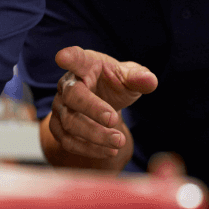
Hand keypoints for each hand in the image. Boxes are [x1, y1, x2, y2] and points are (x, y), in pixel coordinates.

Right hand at [49, 45, 156, 159]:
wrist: (102, 101)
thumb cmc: (114, 84)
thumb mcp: (129, 78)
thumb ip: (139, 78)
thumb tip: (150, 81)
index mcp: (86, 66)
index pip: (77, 59)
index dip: (69, 58)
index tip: (62, 57)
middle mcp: (67, 84)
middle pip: (72, 96)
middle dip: (93, 110)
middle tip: (115, 121)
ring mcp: (60, 106)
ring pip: (69, 122)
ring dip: (94, 135)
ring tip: (119, 142)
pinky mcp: (58, 126)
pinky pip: (67, 141)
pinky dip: (89, 149)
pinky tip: (109, 151)